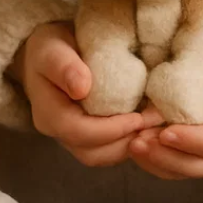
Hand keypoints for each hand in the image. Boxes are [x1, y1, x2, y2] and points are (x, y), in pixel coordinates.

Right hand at [16, 22, 159, 166]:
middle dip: (126, 141)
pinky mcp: (85, 135)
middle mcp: (57, 132)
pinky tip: (146, 124)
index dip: (111, 129)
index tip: (138, 117)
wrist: (48, 53)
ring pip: (102, 156)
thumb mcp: (52, 48)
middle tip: (155, 122)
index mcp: (48, 114)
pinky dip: (128, 140)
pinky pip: (107, 149)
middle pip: (92, 153)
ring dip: (130, 144)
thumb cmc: (50, 47)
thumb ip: (63, 66)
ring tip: (154, 124)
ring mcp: (71, 137)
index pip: (78, 133)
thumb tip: (81, 88)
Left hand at [127, 29, 202, 180]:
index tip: (163, 131)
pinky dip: (159, 161)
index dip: (190, 140)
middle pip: (201, 165)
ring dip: (159, 163)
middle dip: (166, 158)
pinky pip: (183, 166)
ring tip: (132, 145)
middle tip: (136, 142)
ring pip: (189, 170)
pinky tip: (139, 148)